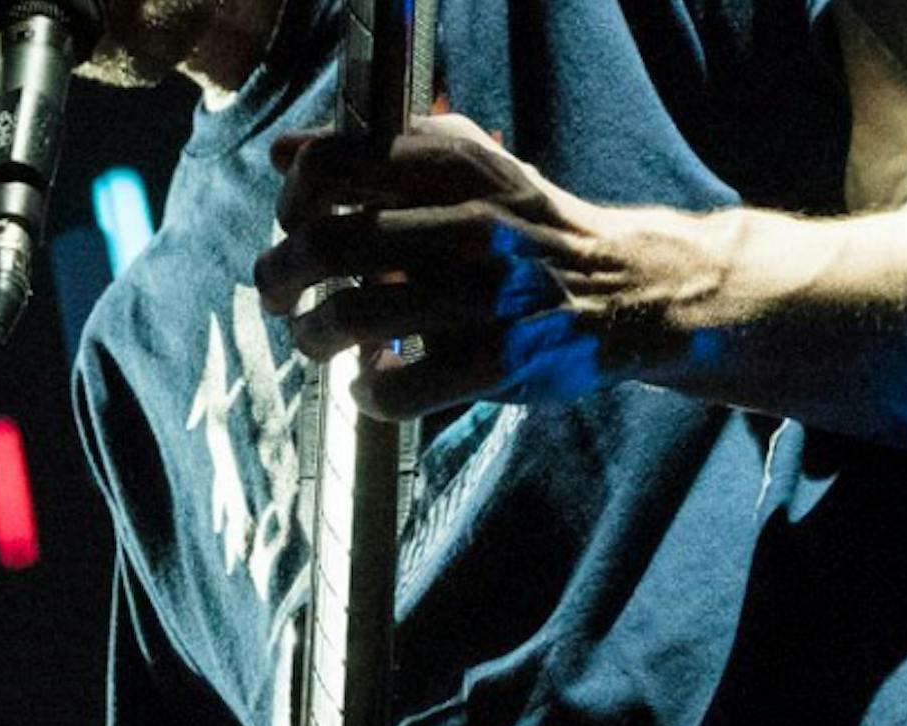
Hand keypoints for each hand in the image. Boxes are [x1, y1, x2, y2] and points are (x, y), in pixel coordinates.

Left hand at [253, 114, 707, 417]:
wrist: (630, 288)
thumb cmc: (527, 227)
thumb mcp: (470, 166)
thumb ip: (380, 153)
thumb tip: (284, 154)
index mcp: (457, 167)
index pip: (336, 164)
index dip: (293, 200)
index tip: (291, 224)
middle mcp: (470, 223)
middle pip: (328, 245)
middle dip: (280, 275)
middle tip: (276, 295)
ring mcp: (488, 297)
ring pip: (354, 317)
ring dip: (312, 335)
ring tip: (312, 340)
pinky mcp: (502, 362)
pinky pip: (399, 388)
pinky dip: (366, 392)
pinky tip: (368, 383)